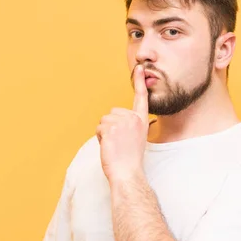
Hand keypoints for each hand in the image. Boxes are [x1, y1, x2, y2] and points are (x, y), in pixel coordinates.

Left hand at [96, 65, 148, 182]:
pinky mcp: (111, 128)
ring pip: (104, 120)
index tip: (140, 68)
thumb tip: (117, 121)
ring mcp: (122, 123)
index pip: (141, 98)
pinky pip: (99, 128)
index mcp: (141, 121)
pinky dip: (100, 138)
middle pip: (112, 112)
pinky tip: (109, 147)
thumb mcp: (136, 138)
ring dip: (104, 133)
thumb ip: (130, 125)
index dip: (140, 82)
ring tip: (114, 145)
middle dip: (110, 126)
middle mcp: (133, 119)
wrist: (127, 173)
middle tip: (118, 142)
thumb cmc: (129, 160)